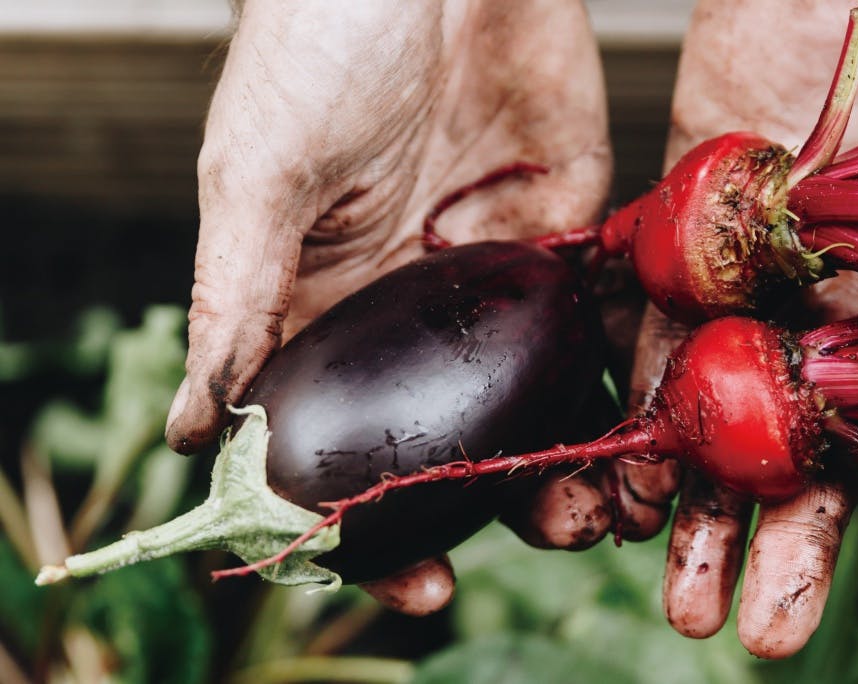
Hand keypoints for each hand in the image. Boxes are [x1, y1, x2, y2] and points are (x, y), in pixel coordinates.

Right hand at [163, 0, 610, 610]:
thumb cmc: (315, 40)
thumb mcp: (258, 172)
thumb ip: (239, 298)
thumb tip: (197, 432)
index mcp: (331, 305)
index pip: (352, 440)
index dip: (378, 520)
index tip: (421, 585)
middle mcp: (418, 301)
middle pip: (466, 430)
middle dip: (514, 496)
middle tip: (573, 531)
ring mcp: (498, 265)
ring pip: (545, 387)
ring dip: (590, 449)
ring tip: (632, 495)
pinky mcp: (570, 219)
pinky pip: (603, 308)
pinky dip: (633, 361)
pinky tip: (660, 406)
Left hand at [640, 0, 857, 656]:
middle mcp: (852, 315)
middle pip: (823, 456)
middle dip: (794, 548)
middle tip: (765, 633)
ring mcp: (766, 292)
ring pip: (733, 430)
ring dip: (710, 519)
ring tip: (687, 605)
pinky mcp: (689, 255)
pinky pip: (659, 351)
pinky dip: (647, 423)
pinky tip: (638, 489)